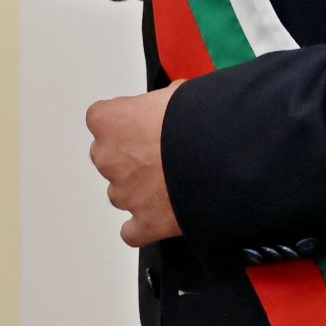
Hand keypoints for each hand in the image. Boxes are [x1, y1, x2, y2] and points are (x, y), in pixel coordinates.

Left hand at [87, 82, 183, 247]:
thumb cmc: (199, 120)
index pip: (102, 119)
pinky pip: (132, 231)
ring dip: (138, 189)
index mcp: (110, 121)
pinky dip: (143, 226)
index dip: (127, 122)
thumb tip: (166, 110)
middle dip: (129, 156)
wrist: (224, 156)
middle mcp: (108, 158)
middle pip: (107, 157)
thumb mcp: (176, 93)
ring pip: (120, 193)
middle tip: (161, 152)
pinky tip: (161, 216)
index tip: (145, 123)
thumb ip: (157, 106)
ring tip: (172, 181)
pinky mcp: (144, 222)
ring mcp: (124, 193)